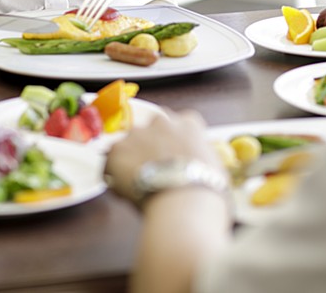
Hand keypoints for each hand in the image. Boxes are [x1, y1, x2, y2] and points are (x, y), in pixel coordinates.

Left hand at [104, 110, 223, 204]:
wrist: (182, 203)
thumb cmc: (204, 190)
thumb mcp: (215, 168)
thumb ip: (202, 158)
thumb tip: (200, 167)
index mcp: (189, 123)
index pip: (180, 122)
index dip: (176, 140)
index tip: (175, 154)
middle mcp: (163, 122)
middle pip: (153, 126)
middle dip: (152, 142)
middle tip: (155, 166)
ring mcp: (138, 134)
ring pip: (130, 142)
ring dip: (132, 157)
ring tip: (137, 182)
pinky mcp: (117, 151)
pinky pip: (109, 161)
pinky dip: (113, 174)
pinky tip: (123, 190)